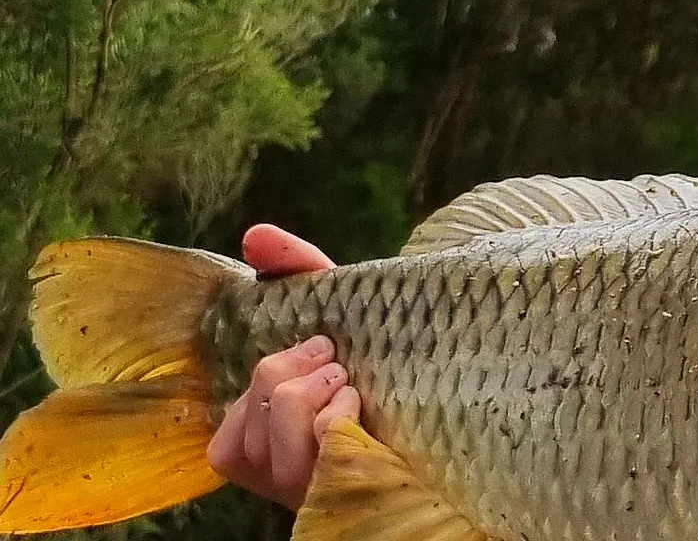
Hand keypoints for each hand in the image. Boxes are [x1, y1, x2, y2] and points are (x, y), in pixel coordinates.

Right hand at [206, 225, 359, 511]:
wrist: (448, 384)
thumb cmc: (378, 354)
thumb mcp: (337, 312)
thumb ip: (295, 269)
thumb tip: (254, 233)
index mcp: (264, 447)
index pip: (224, 439)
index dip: (270, 378)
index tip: (318, 351)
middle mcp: (280, 479)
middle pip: (259, 405)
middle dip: (300, 371)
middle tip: (339, 367)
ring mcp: (313, 489)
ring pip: (279, 425)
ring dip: (319, 393)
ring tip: (351, 387)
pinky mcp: (349, 487)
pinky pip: (322, 443)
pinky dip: (340, 418)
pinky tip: (365, 414)